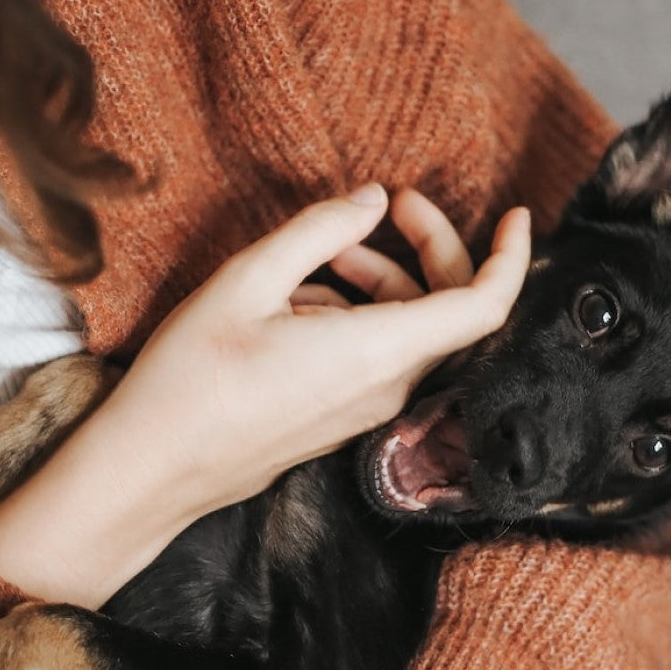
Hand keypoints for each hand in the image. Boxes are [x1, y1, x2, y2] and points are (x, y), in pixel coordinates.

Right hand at [105, 184, 529, 517]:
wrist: (155, 469)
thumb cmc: (192, 377)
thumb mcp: (248, 281)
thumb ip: (319, 231)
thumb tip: (372, 200)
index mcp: (378, 352)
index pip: (484, 307)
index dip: (510, 258)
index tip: (515, 214)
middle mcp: (388, 386)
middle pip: (448, 309)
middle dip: (431, 247)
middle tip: (390, 205)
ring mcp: (370, 408)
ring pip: (410, 329)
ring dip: (384, 278)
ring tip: (325, 253)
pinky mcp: (347, 416)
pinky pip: (380, 354)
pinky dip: (360, 311)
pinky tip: (302, 297)